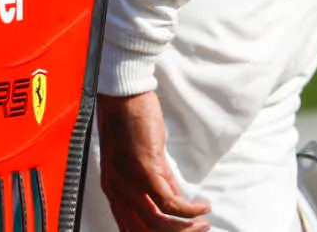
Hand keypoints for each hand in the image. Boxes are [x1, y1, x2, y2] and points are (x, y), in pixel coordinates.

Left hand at [96, 91, 211, 231]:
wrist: (123, 98)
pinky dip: (189, 209)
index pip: (131, 228)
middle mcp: (117, 192)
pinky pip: (170, 202)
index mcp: (114, 191)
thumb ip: (160, 183)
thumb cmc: (130, 124)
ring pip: (158, 223)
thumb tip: (177, 203)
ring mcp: (129, 183)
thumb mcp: (144, 161)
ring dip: (186, 228)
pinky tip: (202, 207)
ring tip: (203, 224)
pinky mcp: (145, 171)